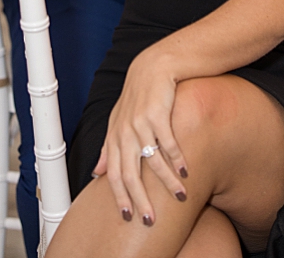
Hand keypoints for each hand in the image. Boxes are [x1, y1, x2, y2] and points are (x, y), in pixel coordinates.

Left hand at [95, 48, 188, 225]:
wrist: (155, 65)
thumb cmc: (139, 95)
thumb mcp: (119, 120)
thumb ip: (109, 147)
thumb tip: (97, 172)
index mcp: (115, 137)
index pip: (114, 175)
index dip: (120, 197)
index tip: (128, 216)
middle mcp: (125, 133)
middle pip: (130, 173)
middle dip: (140, 199)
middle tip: (150, 218)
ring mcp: (141, 123)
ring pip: (152, 160)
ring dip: (167, 181)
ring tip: (179, 195)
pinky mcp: (158, 113)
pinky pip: (168, 141)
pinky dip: (177, 157)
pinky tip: (187, 169)